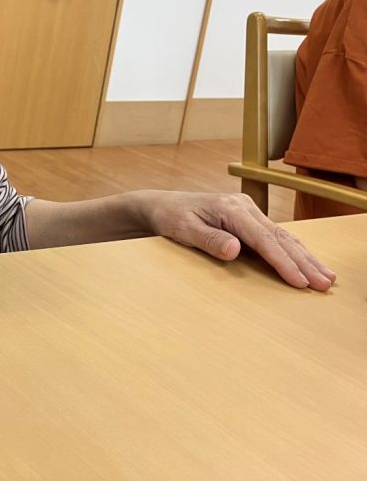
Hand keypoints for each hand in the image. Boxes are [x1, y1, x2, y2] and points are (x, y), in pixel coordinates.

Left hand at [142, 192, 335, 290]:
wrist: (162, 205)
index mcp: (230, 208)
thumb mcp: (183, 229)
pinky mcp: (248, 219)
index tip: (299, 281)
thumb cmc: (171, 217)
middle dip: (303, 261)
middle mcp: (244, 207)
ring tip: (326, 276)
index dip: (283, 262)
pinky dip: (293, 251)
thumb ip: (209, 239)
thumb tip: (235, 250)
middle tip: (324, 283)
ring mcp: (248, 211)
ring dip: (305, 257)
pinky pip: (275, 237)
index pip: (263, 239)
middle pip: (280, 237)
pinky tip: (308, 263)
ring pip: (283, 236)